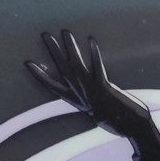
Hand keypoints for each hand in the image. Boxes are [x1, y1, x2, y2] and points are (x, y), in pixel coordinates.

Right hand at [26, 30, 153, 145]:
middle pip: (64, 69)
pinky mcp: (105, 88)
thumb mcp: (98, 115)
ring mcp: (92, 91)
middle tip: (46, 35)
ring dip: (70, 48)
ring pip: (77, 66)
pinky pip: (97, 68)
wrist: (131, 128)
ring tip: (65, 32)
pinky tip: (90, 40)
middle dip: (54, 52)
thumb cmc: (117, 122)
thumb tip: (87, 98)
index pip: (52, 87)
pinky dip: (93, 54)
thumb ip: (91, 104)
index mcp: (77, 102)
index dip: (39, 75)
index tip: (28, 63)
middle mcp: (81, 96)